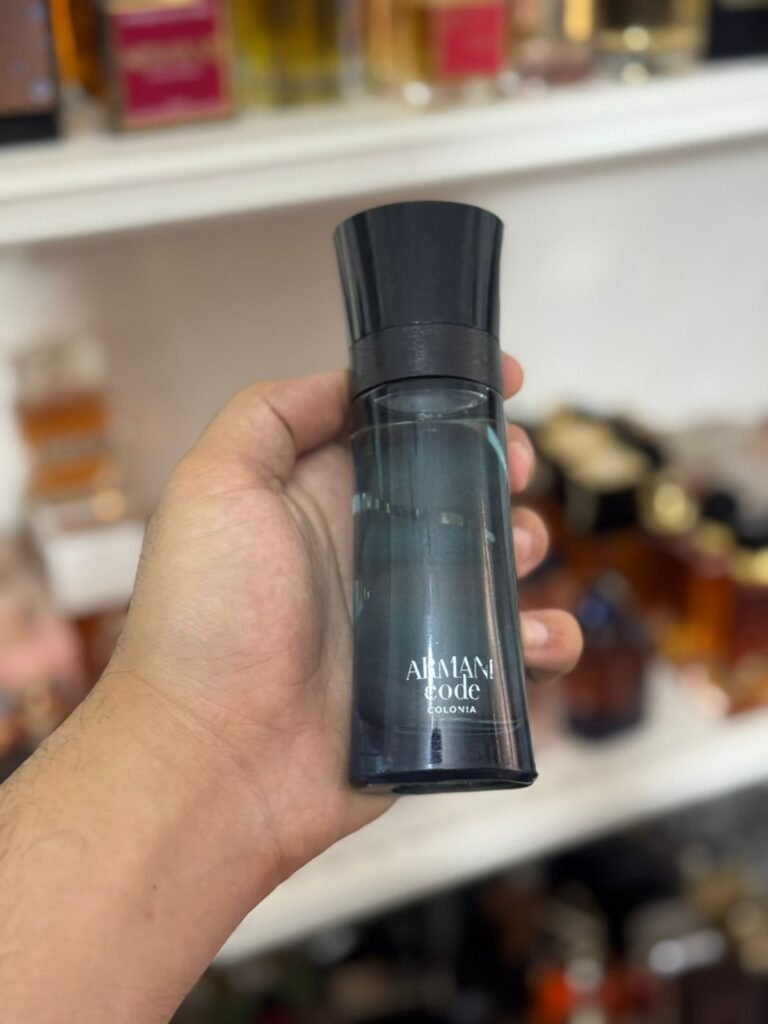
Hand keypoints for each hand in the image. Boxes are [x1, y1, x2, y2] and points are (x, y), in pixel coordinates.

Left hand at [111, 356, 581, 885]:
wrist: (216, 761)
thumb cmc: (206, 622)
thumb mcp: (215, 486)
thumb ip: (269, 416)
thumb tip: (344, 380)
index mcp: (322, 499)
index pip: (400, 432)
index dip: (452, 402)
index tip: (504, 381)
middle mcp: (368, 552)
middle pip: (458, 490)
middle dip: (501, 466)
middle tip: (516, 469)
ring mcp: (405, 619)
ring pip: (494, 564)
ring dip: (527, 544)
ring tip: (522, 551)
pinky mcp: (435, 681)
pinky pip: (509, 651)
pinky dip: (543, 636)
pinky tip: (536, 636)